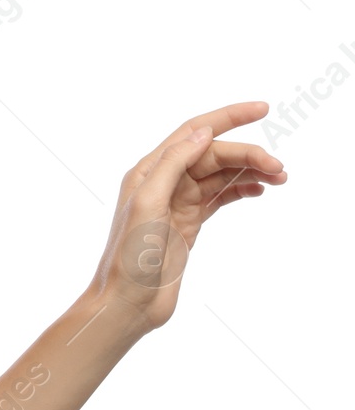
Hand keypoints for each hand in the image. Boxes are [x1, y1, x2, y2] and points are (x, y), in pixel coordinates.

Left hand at [86, 101, 286, 336]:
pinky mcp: (188, 223)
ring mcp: (177, 203)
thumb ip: (173, 164)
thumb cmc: (129, 255)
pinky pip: (219, 197)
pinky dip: (240, 190)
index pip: (194, 133)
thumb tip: (201, 133)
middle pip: (213, 155)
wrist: (128, 301)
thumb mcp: (149, 204)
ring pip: (220, 176)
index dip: (228, 118)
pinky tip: (259, 190)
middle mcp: (162, 182)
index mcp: (148, 171)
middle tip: (280, 169)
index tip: (262, 109)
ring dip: (249, 172)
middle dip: (247, 156)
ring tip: (280, 178)